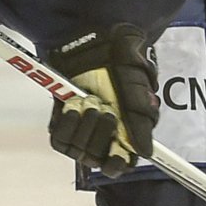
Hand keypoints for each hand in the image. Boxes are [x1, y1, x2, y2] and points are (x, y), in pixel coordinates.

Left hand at [45, 25, 158, 172]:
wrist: (93, 41)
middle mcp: (102, 136)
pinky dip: (67, 124)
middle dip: (103, 135)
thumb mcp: (138, 86)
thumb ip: (141, 120)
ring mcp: (79, 131)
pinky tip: (74, 106)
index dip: (118, 165)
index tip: (117, 156)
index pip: (120, 164)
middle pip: (99, 159)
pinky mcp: (60, 124)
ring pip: (79, 151)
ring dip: (86, 127)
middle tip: (109, 110)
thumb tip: (145, 152)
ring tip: (92, 102)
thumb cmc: (121, 61)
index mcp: (125, 133)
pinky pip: (59, 139)